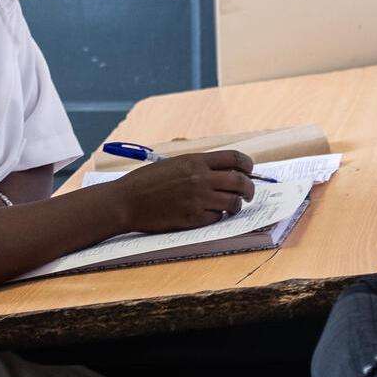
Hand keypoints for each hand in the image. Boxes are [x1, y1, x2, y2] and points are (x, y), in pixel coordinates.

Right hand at [109, 151, 255, 233]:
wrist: (127, 201)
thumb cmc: (147, 182)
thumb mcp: (175, 164)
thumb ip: (198, 167)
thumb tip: (223, 173)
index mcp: (196, 161)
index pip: (235, 159)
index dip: (248, 165)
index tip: (250, 171)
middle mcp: (200, 179)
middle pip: (241, 182)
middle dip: (250, 188)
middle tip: (249, 193)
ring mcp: (198, 199)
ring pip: (233, 203)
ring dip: (237, 205)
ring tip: (232, 206)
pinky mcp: (192, 218)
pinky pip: (218, 217)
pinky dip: (219, 216)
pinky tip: (212, 214)